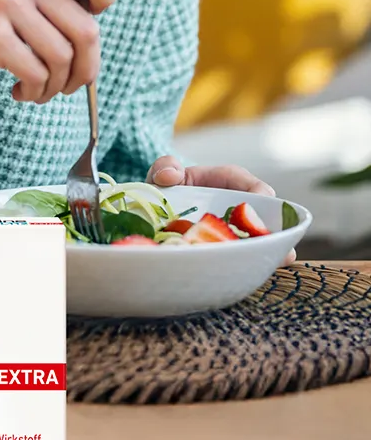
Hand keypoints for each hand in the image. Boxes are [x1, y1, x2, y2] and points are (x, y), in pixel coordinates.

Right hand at [0, 0, 118, 103]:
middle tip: (69, 85)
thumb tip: (94, 38)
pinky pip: (37, 74)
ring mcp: (7, 4)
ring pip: (63, 58)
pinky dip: (35, 93)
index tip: (84, 24)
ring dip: (56, 87)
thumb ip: (50, 1)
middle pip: (87, 30)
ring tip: (37, 90)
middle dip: (85, 70)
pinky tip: (19, 92)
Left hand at [146, 155, 296, 263]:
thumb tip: (169, 176)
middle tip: (283, 238)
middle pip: (260, 212)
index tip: (263, 197)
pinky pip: (243, 253)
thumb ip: (165, 168)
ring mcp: (231, 229)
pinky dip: (251, 262)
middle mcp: (232, 206)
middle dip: (274, 224)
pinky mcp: (227, 249)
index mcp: (221, 181)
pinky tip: (258, 272)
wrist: (155, 215)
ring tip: (284, 257)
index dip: (256, 189)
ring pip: (256, 236)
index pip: (244, 181)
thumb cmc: (165, 189)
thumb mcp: (163, 173)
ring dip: (271, 246)